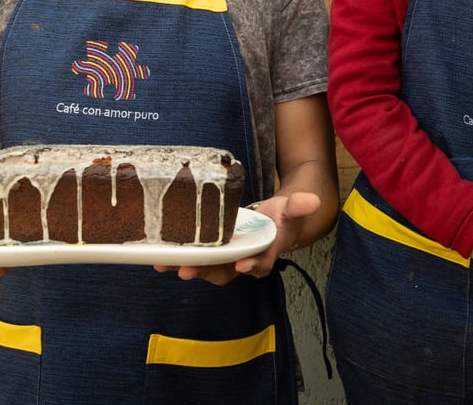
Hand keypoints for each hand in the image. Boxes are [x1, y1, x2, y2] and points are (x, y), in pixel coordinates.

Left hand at [155, 191, 320, 285]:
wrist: (272, 222)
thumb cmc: (282, 217)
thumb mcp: (292, 209)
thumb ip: (299, 206)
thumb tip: (312, 200)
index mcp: (266, 253)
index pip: (260, 263)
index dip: (252, 264)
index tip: (242, 265)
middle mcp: (244, 261)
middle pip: (225, 272)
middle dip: (205, 272)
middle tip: (187, 271)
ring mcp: (226, 260)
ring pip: (206, 269)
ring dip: (186, 268)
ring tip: (165, 266)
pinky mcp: (212, 253)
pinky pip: (195, 260)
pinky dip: (178, 261)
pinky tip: (159, 258)